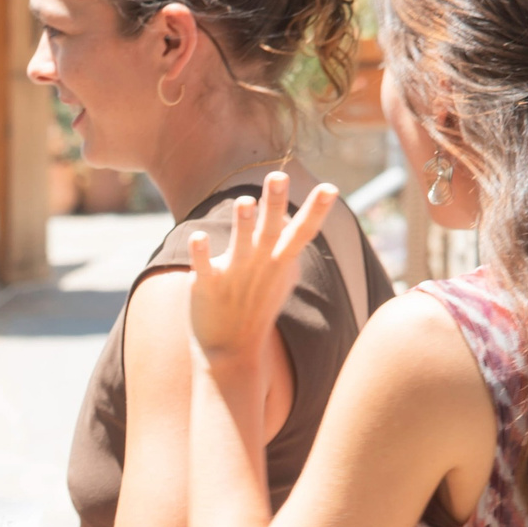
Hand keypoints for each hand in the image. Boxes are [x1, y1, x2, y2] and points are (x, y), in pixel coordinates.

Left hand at [186, 170, 337, 366]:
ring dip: (242, 224)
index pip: (303, 232)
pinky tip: (196, 236)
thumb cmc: (258, 308)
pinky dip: (201, 254)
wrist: (232, 350)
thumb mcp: (282, 277)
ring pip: (240, 245)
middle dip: (275, 203)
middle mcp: (260, 265)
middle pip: (271, 230)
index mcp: (279, 261)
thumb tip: (299, 220)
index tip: (330, 187)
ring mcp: (234, 276)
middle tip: (278, 176)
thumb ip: (290, 246)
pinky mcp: (207, 287)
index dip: (317, 210)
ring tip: (244, 201)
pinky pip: (204, 268)